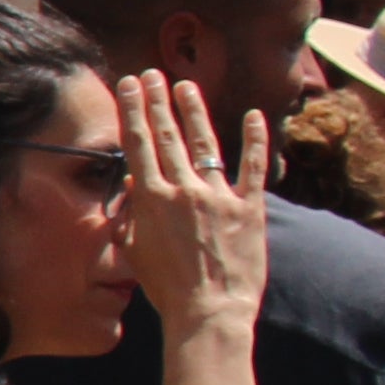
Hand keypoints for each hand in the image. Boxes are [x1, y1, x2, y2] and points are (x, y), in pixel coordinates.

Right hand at [116, 70, 267, 343]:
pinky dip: (255, 140)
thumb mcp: (135, 250)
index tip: (130, 84)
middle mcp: (184, 190)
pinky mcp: (249, 208)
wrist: (209, 311)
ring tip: (186, 86)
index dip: (133, 111)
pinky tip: (253, 116)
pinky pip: (253, 168)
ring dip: (194, 112)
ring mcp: (218, 196)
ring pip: (205, 144)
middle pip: (168, 135)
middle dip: (157, 101)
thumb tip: (132, 185)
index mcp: (152, 200)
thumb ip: (132, 214)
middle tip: (152, 73)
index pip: (139, 144)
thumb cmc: (166, 288)